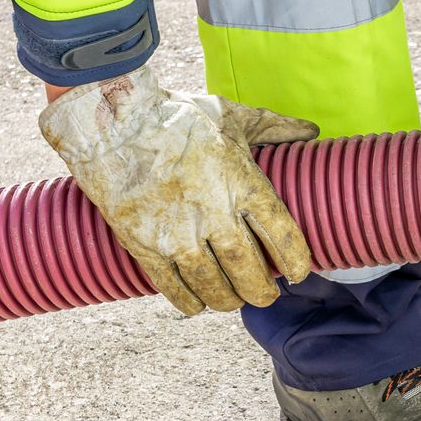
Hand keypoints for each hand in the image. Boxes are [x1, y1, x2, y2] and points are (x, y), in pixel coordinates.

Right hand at [40, 69, 318, 315]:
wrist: (110, 120)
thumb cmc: (176, 116)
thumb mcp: (232, 116)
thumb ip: (274, 127)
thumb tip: (311, 131)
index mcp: (243, 185)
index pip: (283, 237)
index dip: (295, 262)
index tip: (297, 274)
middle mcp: (214, 215)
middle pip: (248, 270)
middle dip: (261, 290)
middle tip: (266, 295)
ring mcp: (176, 233)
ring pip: (212, 284)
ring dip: (227, 299)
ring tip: (233, 300)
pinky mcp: (142, 243)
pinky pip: (171, 285)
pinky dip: (187, 300)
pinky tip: (197, 305)